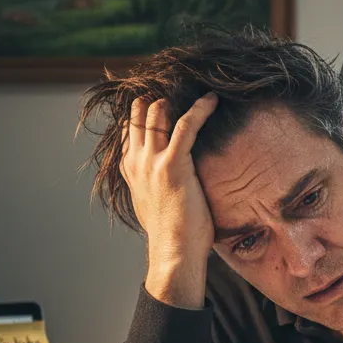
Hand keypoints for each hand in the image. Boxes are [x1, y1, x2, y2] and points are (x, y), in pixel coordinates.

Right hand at [120, 93, 218, 302]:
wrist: (174, 252)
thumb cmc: (173, 235)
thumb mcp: (153, 204)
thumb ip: (153, 185)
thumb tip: (164, 181)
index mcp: (130, 170)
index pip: (130, 130)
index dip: (143, 113)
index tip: (160, 102)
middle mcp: (137, 162)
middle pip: (140, 116)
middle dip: (156, 100)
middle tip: (180, 90)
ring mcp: (152, 162)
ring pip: (157, 114)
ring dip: (175, 100)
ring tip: (197, 93)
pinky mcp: (173, 164)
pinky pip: (186, 124)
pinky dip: (200, 108)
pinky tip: (212, 99)